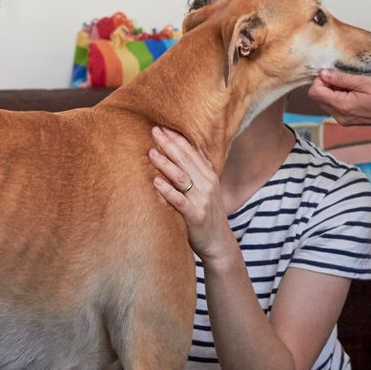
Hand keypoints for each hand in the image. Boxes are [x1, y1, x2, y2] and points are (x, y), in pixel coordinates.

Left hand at [149, 126, 236, 261]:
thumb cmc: (207, 214)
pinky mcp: (196, 215)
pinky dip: (168, 191)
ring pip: (182, 177)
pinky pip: (179, 201)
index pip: (192, 152)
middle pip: (186, 160)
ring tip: (151, 152)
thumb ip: (198, 171)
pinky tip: (156, 182)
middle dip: (169, 144)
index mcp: (209, 176)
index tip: (162, 127)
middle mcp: (207, 184)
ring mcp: (202, 200)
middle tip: (154, 131)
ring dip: (166, 164)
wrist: (218, 242)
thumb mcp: (207, 189)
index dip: (177, 139)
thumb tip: (187, 151)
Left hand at [308, 69, 370, 127]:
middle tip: (342, 77)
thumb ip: (341, 78)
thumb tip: (323, 73)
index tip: (333, 73)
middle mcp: (339, 116)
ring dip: (332, 91)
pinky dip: (338, 97)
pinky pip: (334, 107)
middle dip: (325, 85)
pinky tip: (353, 92)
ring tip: (350, 84)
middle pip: (317, 98)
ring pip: (325, 102)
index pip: (315, 92)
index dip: (320, 80)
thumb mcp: (364, 82)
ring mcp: (342, 120)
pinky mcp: (347, 120)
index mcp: (342, 106)